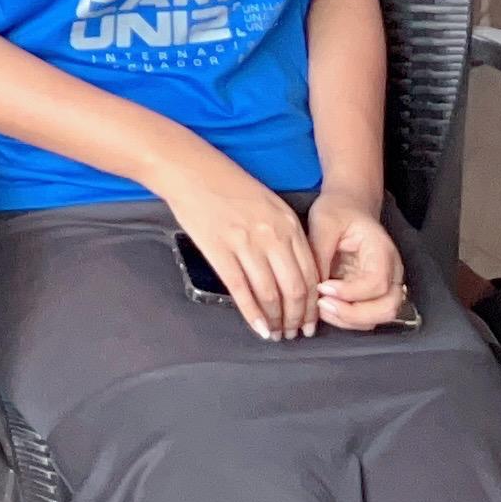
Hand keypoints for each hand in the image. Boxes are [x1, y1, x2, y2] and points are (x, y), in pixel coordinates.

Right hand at [158, 152, 321, 339]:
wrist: (189, 168)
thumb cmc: (227, 183)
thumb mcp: (268, 202)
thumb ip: (285, 234)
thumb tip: (293, 271)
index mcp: (287, 223)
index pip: (310, 274)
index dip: (312, 304)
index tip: (310, 320)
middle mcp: (271, 235)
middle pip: (294, 288)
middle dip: (297, 318)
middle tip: (294, 333)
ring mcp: (244, 243)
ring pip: (269, 293)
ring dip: (275, 319)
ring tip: (276, 333)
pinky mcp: (219, 249)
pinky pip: (241, 289)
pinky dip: (252, 313)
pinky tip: (257, 327)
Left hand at [305, 190, 410, 332]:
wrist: (348, 208)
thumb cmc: (338, 212)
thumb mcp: (324, 223)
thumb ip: (320, 254)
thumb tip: (313, 285)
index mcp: (383, 251)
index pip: (376, 283)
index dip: (349, 292)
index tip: (322, 287)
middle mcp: (392, 273)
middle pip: (387, 308)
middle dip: (353, 314)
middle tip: (321, 304)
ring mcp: (386, 286)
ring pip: (378, 318)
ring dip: (348, 320)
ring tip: (319, 307)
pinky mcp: (373, 295)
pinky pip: (366, 317)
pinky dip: (347, 320)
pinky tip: (324, 308)